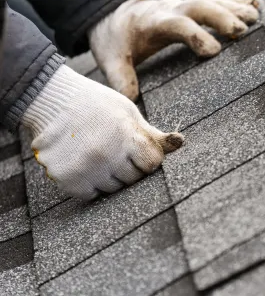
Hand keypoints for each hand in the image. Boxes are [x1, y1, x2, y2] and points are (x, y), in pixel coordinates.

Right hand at [21, 65, 182, 199]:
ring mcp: (85, 169)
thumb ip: (153, 134)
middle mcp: (106, 154)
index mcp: (126, 136)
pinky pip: (91, 195)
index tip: (136, 148)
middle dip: (129, 167)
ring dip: (109, 177)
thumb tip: (181, 142)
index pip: (153, 164)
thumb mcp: (129, 113)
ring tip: (97, 153)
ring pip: (113, 189)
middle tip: (113, 148)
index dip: (147, 157)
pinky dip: (90, 184)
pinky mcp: (67, 179)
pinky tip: (84, 163)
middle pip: (134, 178)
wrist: (52, 101)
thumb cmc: (97, 106)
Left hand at [88, 0, 259, 99]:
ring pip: (212, 1)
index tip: (213, 50)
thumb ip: (121, 77)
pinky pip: (217, 1)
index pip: (178, 25)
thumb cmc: (117, 40)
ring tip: (255, 18)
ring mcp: (185, 6)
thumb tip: (130, 100)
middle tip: (242, 30)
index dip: (195, 35)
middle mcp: (172, 9)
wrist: (115, 14)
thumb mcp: (110, 58)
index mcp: (154, 22)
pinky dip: (237, 2)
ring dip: (234, 8)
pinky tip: (256, 4)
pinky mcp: (193, 7)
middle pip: (200, 6)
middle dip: (222, 16)